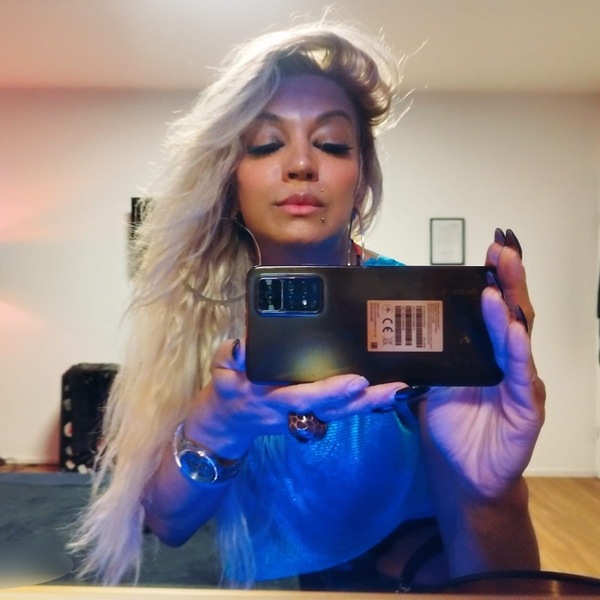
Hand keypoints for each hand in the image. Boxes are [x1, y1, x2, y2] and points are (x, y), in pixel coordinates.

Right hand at [185, 338, 405, 456]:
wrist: (229, 422)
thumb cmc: (226, 389)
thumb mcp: (219, 371)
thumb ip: (229, 356)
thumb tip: (243, 345)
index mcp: (271, 399)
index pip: (301, 396)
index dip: (328, 391)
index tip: (354, 380)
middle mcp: (293, 411)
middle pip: (333, 409)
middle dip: (363, 400)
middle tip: (394, 387)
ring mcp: (305, 415)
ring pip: (342, 413)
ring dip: (372, 403)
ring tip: (401, 388)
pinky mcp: (314, 412)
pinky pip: (342, 410)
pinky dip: (366, 403)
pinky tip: (390, 390)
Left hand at [421, 229, 545, 498]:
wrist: (463, 470)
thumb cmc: (453, 424)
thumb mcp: (435, 381)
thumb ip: (430, 353)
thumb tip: (403, 321)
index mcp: (487, 351)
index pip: (494, 309)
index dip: (494, 279)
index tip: (490, 250)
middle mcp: (508, 360)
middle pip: (512, 314)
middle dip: (508, 280)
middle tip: (502, 251)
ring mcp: (520, 382)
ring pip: (518, 340)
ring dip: (509, 311)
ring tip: (498, 286)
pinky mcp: (526, 409)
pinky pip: (521, 377)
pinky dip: (517, 353)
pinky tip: (514, 333)